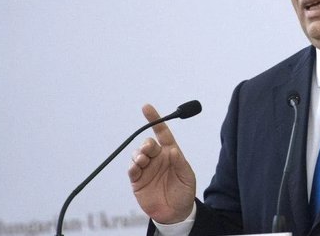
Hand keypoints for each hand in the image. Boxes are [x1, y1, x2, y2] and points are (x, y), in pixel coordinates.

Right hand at [128, 104, 195, 223]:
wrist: (176, 213)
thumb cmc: (184, 192)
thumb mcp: (187, 176)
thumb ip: (180, 162)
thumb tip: (171, 150)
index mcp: (171, 152)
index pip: (162, 132)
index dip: (155, 119)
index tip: (146, 107)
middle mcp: (157, 158)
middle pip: (147, 143)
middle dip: (146, 144)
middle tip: (148, 150)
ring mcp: (147, 168)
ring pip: (137, 153)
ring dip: (138, 154)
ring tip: (143, 160)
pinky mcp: (138, 180)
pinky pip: (132, 169)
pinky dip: (133, 166)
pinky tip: (137, 168)